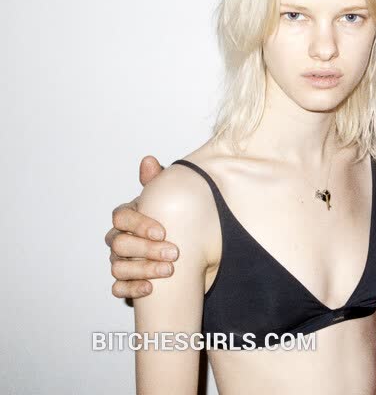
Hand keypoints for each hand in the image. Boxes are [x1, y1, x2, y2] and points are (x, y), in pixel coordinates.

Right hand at [106, 156, 178, 297]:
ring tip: (169, 271)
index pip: (121, 217)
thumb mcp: (168, 200)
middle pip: (120, 244)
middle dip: (147, 249)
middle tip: (174, 253)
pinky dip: (131, 289)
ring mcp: (119, 261)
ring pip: (118, 267)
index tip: (163, 231)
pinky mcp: (125, 282)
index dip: (139, 224)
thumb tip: (148, 161)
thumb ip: (158, 182)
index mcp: (127, 218)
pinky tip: (150, 288)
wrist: (182, 248)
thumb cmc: (170, 219)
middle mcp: (118, 239)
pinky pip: (118, 288)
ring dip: (143, 270)